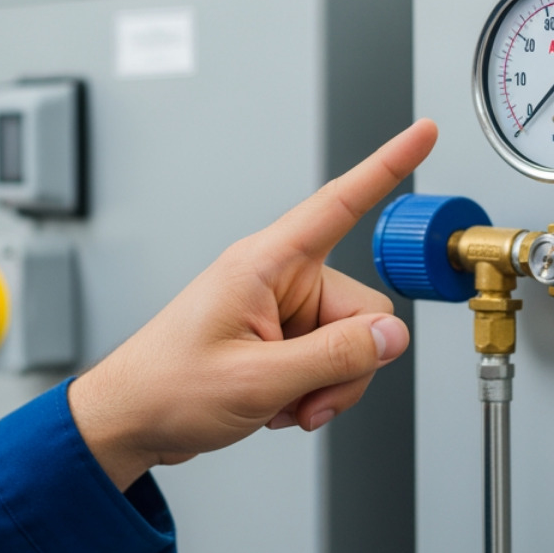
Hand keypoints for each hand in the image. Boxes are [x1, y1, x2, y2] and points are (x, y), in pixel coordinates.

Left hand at [68, 119, 438, 490]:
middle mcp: (275, 279)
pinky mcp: (278, 338)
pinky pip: (328, 360)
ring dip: (326, 384)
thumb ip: (334, 358)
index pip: (338, 204)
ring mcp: (278, 309)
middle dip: (346, 365)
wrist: (131, 419)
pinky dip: (311, 391)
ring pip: (349, 342)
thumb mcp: (258, 380)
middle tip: (305, 398)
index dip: (386, 166)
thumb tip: (390, 336)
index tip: (422, 133)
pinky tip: (276, 404)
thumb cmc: (168, 387)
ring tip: (281, 403)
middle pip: (360, 310)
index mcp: (263, 264)